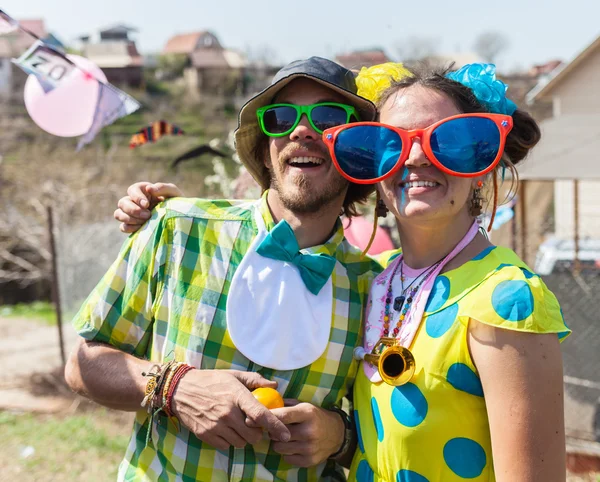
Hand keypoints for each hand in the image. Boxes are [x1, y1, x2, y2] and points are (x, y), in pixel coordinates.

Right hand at [114, 182, 183, 232]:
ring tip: (145, 222)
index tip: (147, 204)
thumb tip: (149, 189)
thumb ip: (163, 188)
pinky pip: (123, 227)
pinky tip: (142, 227)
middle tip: (148, 215)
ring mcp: (131, 214)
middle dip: (133, 210)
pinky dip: (130, 228)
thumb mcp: (174, 193)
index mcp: (143, 191)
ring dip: (129, 219)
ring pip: (118, 214)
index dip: (136, 197)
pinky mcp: (132, 226)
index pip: (132, 190)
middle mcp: (134, 201)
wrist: (179, 220)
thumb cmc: (176, 203)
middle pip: (122, 203)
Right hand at [170, 369, 290, 450]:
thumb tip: (274, 386)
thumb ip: (255, 380)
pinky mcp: (205, 435)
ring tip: (237, 425)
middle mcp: (226, 412)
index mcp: (236, 395)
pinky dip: (229, 441)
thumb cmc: (211, 381)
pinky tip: (225, 429)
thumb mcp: (234, 375)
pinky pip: (226, 446)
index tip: (286, 434)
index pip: (260, 415)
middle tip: (253, 425)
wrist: (181, 389)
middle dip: (257, 433)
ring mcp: (215, 425)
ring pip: (240, 443)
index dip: (276, 426)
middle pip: (253, 435)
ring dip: (243, 438)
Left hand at [267, 400, 344, 467]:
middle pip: (277, 434)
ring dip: (278, 443)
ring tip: (284, 438)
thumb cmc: (316, 417)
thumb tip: (265, 405)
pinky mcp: (309, 460)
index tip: (258, 417)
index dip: (268, 416)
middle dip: (272, 431)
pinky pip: (286, 458)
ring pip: (279, 448)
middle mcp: (309, 431)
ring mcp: (309, 448)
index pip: (283, 415)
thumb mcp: (305, 405)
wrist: (337, 433)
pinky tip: (293, 446)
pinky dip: (287, 453)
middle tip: (275, 429)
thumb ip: (286, 405)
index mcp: (308, 414)